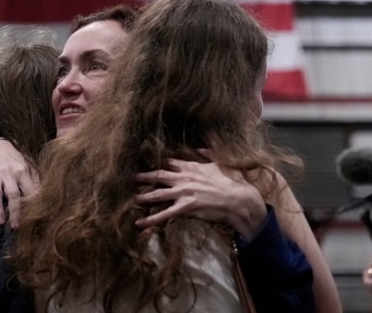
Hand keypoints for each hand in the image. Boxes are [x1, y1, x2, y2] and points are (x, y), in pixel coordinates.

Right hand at [0, 139, 37, 227]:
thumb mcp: (26, 164)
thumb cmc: (13, 158)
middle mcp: (8, 173)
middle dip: (15, 211)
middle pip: (13, 194)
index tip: (35, 217)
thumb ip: (35, 177)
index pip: (29, 189)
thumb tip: (45, 192)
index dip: (32, 203)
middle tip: (15, 226)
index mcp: (21, 171)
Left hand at [133, 152, 266, 238]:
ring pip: (158, 194)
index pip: (170, 163)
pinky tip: (140, 223)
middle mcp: (184, 178)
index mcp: (192, 166)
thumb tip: (201, 148)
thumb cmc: (233, 182)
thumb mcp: (221, 163)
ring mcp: (183, 192)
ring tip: (133, 199)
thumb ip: (209, 154)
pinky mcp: (186, 207)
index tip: (149, 164)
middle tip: (132, 178)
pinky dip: (151, 219)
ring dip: (144, 197)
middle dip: (144, 177)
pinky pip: (165, 214)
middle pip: (159, 175)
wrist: (239, 199)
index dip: (159, 163)